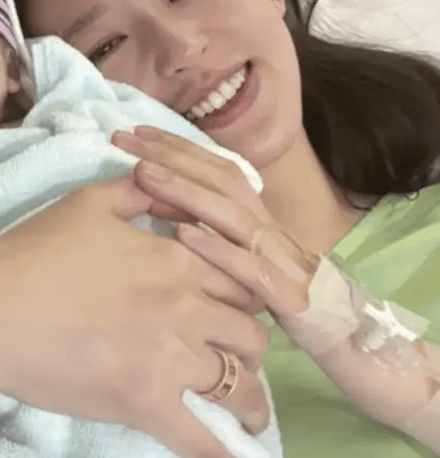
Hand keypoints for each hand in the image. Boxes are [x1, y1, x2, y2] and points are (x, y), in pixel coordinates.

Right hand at [0, 176, 270, 457]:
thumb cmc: (31, 255)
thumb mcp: (87, 204)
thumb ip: (136, 192)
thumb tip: (162, 182)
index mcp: (175, 258)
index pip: (239, 278)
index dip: (245, 295)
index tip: (240, 308)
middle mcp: (185, 305)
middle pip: (250, 331)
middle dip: (251, 348)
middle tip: (241, 361)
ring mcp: (168, 357)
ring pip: (237, 383)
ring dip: (250, 403)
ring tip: (249, 416)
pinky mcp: (145, 402)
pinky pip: (199, 443)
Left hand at [113, 127, 314, 316]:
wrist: (331, 326)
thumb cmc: (270, 284)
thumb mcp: (235, 246)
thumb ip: (201, 217)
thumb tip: (149, 192)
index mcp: (251, 210)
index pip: (213, 165)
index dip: (176, 145)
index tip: (134, 131)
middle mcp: (263, 223)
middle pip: (218, 179)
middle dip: (170, 156)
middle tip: (125, 140)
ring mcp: (273, 254)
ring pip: (229, 214)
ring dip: (185, 192)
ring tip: (144, 174)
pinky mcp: (280, 289)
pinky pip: (246, 265)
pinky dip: (214, 248)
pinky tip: (181, 235)